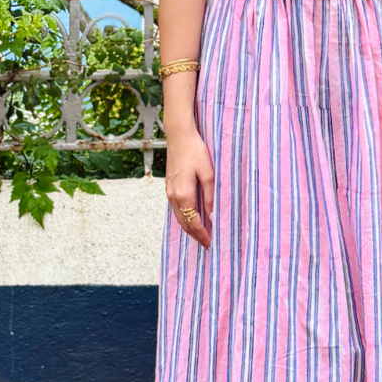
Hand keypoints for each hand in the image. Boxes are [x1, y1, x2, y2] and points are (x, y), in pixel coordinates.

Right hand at [165, 128, 213, 248]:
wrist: (179, 136)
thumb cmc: (195, 151)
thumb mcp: (208, 174)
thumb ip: (210, 197)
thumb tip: (212, 216)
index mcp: (184, 194)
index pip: (193, 222)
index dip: (203, 235)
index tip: (211, 244)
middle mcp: (173, 196)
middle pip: (184, 224)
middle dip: (196, 236)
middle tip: (207, 244)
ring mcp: (169, 192)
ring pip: (179, 218)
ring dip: (189, 228)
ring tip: (201, 235)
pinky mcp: (169, 187)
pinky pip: (176, 209)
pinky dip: (185, 218)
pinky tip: (193, 219)